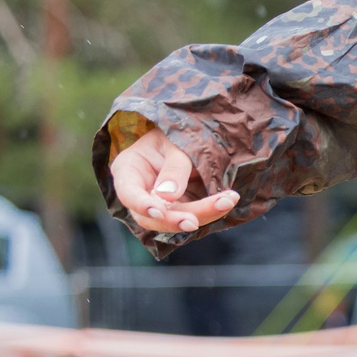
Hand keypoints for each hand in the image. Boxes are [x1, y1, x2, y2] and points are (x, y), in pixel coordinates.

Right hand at [110, 127, 237, 234]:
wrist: (191, 135)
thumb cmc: (175, 134)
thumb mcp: (174, 143)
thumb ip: (174, 168)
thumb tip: (169, 197)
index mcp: (129, 170)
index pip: (129, 193)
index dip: (142, 205)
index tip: (159, 212)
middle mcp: (141, 192)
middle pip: (153, 216)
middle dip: (176, 219)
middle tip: (195, 221)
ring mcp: (162, 203)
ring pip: (177, 220)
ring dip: (202, 214)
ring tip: (227, 201)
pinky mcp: (182, 208)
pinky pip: (195, 215)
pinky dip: (212, 210)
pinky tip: (228, 200)